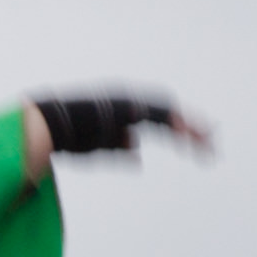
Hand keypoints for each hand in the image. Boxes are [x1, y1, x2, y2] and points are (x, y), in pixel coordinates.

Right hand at [26, 93, 211, 162]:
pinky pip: (159, 118)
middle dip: (192, 127)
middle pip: (168, 113)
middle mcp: (129, 103)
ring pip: (168, 114)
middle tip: (211, 144)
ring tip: (208, 144)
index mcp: (123, 110)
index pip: (157, 119)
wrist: (45, 126)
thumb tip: (140, 153)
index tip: (195, 144)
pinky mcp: (127, 110)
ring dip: (190, 128)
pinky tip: (193, 138)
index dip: (178, 130)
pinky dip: (178, 127)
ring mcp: (129, 104)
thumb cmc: (66, 137)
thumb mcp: (98, 147)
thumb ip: (120, 149)